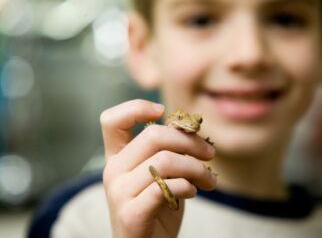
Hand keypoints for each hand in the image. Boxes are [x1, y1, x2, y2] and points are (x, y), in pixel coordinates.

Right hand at [100, 99, 216, 237]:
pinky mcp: (131, 213)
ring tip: (209, 179)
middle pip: (153, 136)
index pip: (111, 121)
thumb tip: (189, 127)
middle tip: (209, 154)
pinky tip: (192, 191)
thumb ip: (167, 150)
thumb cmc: (156, 207)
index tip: (162, 110)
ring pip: (166, 161)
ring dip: (197, 168)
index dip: (135, 107)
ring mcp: (118, 193)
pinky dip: (187, 186)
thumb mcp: (160, 173)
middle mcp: (112, 171)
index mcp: (117, 157)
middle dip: (190, 142)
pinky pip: (166, 187)